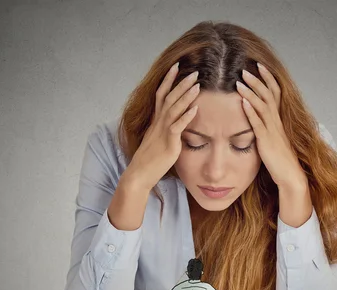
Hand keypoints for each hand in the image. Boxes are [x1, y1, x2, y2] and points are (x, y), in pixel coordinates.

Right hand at [125, 63, 200, 191]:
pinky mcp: (167, 143)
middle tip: (194, 72)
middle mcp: (158, 123)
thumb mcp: (158, 141)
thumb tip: (176, 125)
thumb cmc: (150, 160)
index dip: (168, 80)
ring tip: (197, 84)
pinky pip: (177, 127)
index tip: (176, 66)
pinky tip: (195, 109)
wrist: (139, 174)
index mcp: (156, 122)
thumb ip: (166, 131)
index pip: (161, 95)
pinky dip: (186, 117)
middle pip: (169, 98)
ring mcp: (162, 132)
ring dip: (186, 96)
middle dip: (181, 83)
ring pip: (173, 109)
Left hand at [236, 64, 306, 187]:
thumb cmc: (280, 160)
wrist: (290, 175)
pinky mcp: (267, 141)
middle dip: (258, 80)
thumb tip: (256, 118)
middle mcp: (277, 122)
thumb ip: (266, 128)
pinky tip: (243, 103)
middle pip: (269, 95)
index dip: (268, 78)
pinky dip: (251, 112)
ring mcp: (272, 130)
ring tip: (240, 81)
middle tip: (245, 68)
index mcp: (278, 120)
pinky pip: (258, 123)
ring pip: (263, 106)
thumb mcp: (273, 139)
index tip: (259, 65)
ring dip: (251, 92)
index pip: (275, 93)